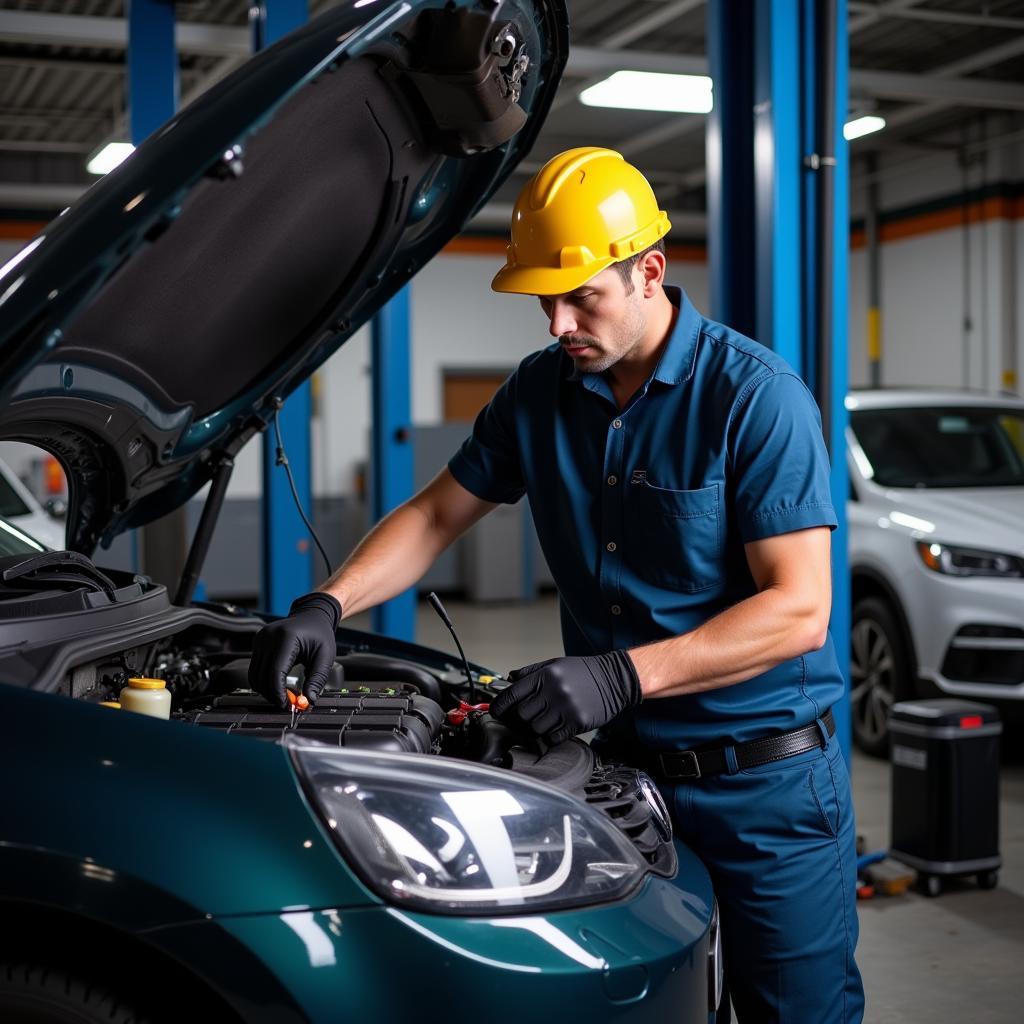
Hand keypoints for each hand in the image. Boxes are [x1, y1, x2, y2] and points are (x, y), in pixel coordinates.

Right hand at [248, 592, 340, 707]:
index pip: (276, 672)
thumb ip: (317, 679)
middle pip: (262, 676)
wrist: (311, 616)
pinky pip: (255, 669)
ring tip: (285, 695)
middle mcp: (269, 637)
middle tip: (287, 704)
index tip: (287, 705)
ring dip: (267, 690)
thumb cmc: (320, 634)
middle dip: (273, 695)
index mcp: (286, 638)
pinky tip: (278, 685)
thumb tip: (308, 700)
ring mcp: (260, 640)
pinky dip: (264, 681)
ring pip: (255, 675)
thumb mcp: (325, 657)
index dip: (279, 693)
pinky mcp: (257, 644)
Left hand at [489, 651, 641, 744]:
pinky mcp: (576, 723)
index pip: (512, 694)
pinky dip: (550, 736)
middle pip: (522, 714)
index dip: (499, 705)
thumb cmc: (584, 672)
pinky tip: (556, 727)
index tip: (495, 711)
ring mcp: (565, 709)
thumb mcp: (556, 664)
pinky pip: (552, 737)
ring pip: (535, 728)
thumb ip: (530, 672)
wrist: (615, 679)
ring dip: (535, 727)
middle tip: (525, 715)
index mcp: (545, 675)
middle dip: (520, 717)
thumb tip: (508, 680)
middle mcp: (553, 691)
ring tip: (544, 719)